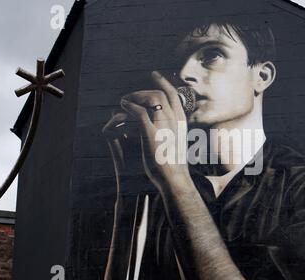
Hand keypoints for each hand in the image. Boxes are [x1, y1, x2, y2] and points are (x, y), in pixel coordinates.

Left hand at [120, 71, 190, 191]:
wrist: (175, 179)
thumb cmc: (175, 165)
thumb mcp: (177, 144)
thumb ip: (172, 131)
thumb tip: (166, 126)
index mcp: (181, 122)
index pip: (174, 95)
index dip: (164, 83)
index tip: (156, 75)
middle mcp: (175, 120)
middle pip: (162, 93)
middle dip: (146, 88)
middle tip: (133, 92)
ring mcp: (164, 125)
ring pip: (152, 98)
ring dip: (136, 95)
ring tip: (125, 99)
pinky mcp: (151, 133)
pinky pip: (139, 112)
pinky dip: (130, 105)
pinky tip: (123, 105)